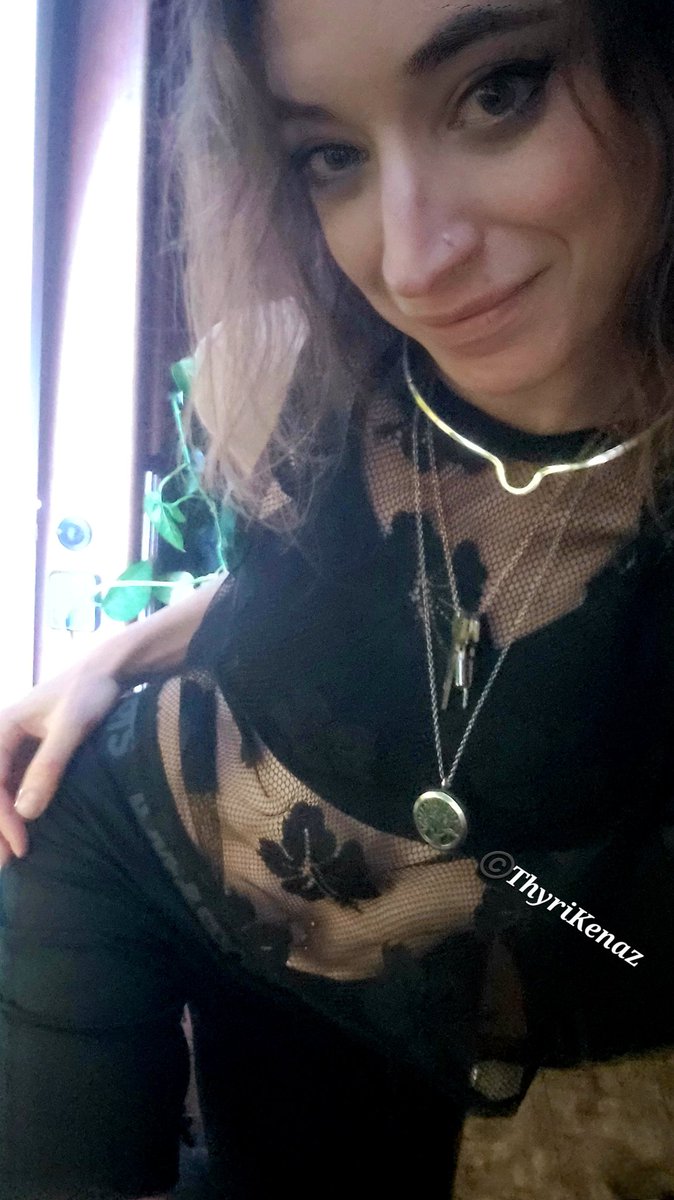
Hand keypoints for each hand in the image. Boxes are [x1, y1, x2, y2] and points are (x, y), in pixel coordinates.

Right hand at [0, 668, 121, 866]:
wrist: (107, 668)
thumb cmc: (90, 691)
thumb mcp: (71, 727)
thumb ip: (49, 765)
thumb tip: (26, 811)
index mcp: (3, 728)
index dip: (1, 817)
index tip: (20, 844)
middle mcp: (2, 737)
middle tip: (5, 864)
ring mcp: (15, 744)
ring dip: (1, 821)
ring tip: (8, 857)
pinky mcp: (30, 751)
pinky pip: (13, 784)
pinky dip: (14, 808)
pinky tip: (22, 831)